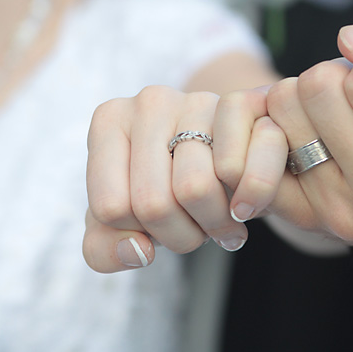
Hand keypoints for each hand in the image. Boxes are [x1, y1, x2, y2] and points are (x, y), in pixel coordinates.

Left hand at [83, 86, 286, 272]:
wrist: (221, 155)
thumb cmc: (164, 187)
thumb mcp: (122, 221)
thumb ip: (104, 249)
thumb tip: (138, 251)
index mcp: (109, 121)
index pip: (111, 207)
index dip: (137, 234)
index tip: (153, 228)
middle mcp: (150, 102)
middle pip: (153, 203)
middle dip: (180, 237)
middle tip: (195, 233)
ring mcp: (197, 100)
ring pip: (195, 189)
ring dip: (214, 226)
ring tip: (219, 223)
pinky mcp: (243, 105)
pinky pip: (236, 172)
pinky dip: (247, 202)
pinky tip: (245, 206)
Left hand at [262, 13, 352, 255]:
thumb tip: (348, 40)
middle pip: (317, 90)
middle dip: (337, 76)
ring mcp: (341, 217)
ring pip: (283, 110)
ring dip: (305, 98)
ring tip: (340, 119)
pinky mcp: (302, 218)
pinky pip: (257, 146)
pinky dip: (276, 124)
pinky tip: (308, 135)